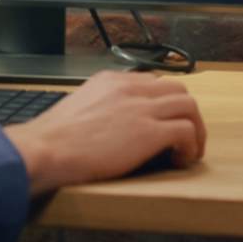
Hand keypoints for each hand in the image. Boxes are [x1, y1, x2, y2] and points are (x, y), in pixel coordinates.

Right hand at [2, 71, 204, 194]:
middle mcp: (129, 88)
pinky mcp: (149, 132)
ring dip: (195, 129)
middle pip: (177, 88)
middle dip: (186, 112)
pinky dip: (190, 145)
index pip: (151, 82)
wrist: (47, 149)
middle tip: (185, 134)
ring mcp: (140, 108)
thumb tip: (111, 124)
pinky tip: (180, 160)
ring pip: (188, 106)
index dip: (163, 103)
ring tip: (189, 149)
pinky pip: (186, 131)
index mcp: (110, 81)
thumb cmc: (54, 138)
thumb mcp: (79, 107)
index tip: (164, 120)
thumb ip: (100, 107)